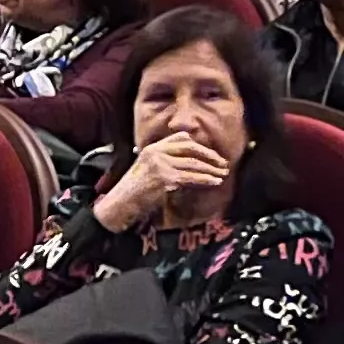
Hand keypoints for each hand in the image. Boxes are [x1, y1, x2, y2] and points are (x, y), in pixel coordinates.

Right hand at [96, 133, 229, 230]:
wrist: (119, 205)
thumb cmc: (134, 192)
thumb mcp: (149, 170)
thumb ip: (166, 163)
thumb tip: (193, 166)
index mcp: (152, 148)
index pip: (181, 138)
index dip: (200, 146)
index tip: (212, 155)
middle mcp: (156, 152)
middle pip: (191, 148)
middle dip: (211, 156)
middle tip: (223, 164)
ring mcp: (160, 164)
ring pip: (193, 163)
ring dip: (212, 170)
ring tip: (223, 175)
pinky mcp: (164, 178)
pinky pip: (191, 177)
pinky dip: (206, 180)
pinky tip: (214, 182)